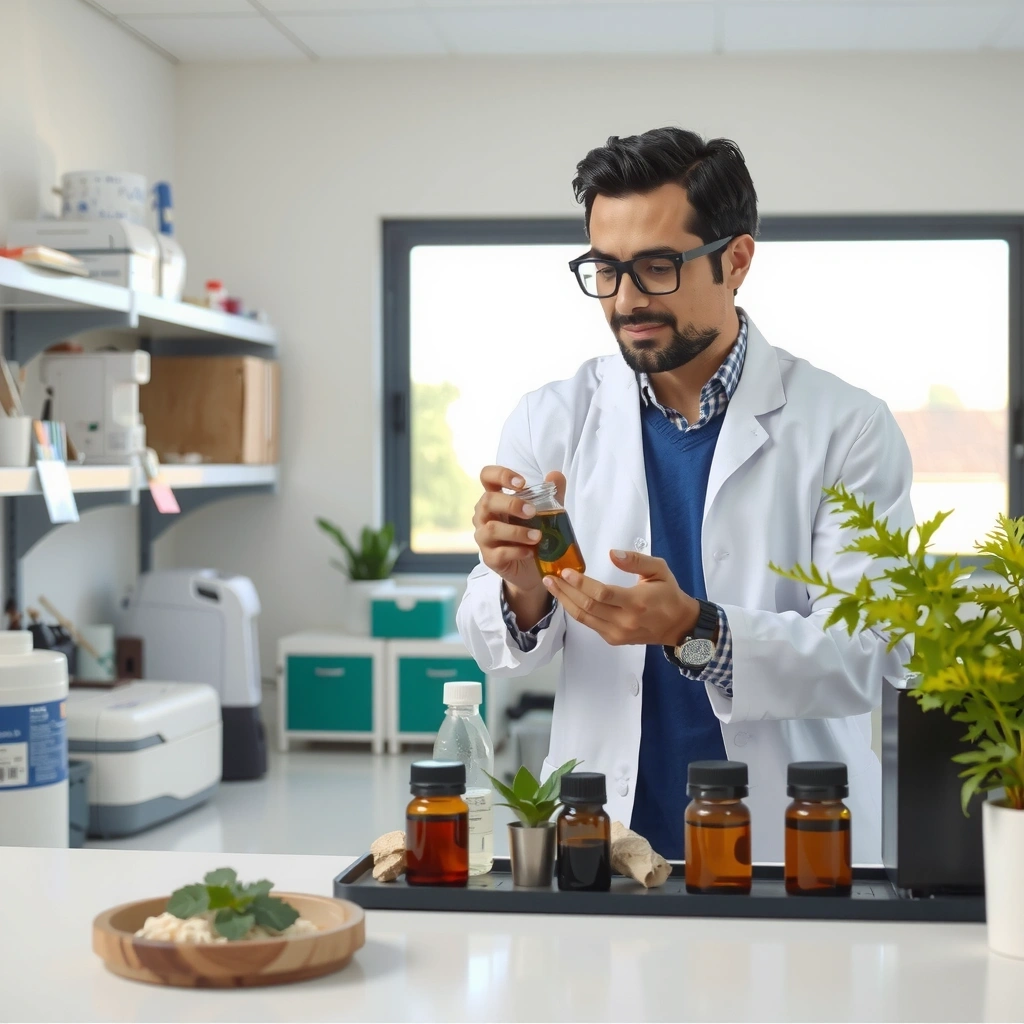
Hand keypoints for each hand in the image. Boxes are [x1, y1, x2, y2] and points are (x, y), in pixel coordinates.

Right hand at [472, 465, 566, 596]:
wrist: (532, 568)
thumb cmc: (532, 532)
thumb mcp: (546, 512)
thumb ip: (552, 494)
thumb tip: (555, 475)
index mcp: (496, 498)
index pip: (487, 476)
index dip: (501, 474)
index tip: (522, 483)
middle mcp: (484, 515)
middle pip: (487, 501)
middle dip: (511, 504)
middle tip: (532, 511)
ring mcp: (484, 537)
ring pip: (492, 529)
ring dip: (516, 531)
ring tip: (537, 536)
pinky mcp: (489, 558)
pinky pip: (499, 553)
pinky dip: (517, 551)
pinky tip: (531, 552)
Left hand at [542, 548, 699, 646]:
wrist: (678, 625)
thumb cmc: (668, 594)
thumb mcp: (659, 570)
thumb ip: (636, 560)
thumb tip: (612, 553)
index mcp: (637, 603)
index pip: (602, 594)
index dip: (581, 583)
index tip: (565, 571)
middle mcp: (625, 621)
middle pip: (587, 607)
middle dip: (565, 591)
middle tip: (550, 577)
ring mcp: (617, 634)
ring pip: (584, 618)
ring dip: (565, 601)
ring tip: (551, 586)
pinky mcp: (613, 639)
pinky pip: (589, 624)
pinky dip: (575, 610)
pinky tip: (566, 598)